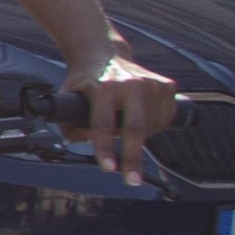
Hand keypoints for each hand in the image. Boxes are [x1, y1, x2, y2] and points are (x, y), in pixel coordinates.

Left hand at [68, 50, 178, 184]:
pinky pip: (165, 118)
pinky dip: (155, 127)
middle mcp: (129, 83)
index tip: (109, 168)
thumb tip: (80, 144)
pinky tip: (143, 119)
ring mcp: (150, 83)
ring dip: (141, 140)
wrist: (103, 54)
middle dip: (133, 158)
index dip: (105, 147)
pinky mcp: (166, 85)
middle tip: (131, 180)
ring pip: (152, 127)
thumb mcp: (68, 98)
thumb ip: (69, 124)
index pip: (103, 123)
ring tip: (126, 132)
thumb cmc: (85, 82)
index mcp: (102, 86)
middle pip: (135, 128)